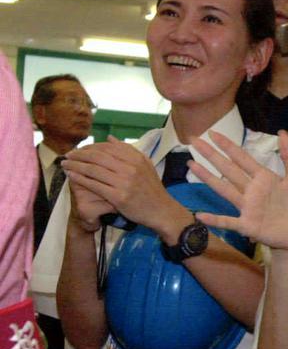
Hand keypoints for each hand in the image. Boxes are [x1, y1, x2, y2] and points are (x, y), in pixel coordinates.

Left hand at [62, 136, 183, 234]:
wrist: (161, 210)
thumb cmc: (151, 189)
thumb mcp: (145, 165)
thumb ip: (127, 151)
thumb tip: (109, 138)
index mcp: (136, 158)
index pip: (108, 147)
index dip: (90, 147)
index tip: (79, 150)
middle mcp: (130, 168)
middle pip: (98, 157)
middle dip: (79, 155)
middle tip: (67, 155)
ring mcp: (124, 182)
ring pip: (93, 170)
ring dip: (75, 166)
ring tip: (64, 164)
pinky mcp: (118, 196)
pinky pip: (94, 185)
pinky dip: (80, 179)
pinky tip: (71, 176)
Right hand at [189, 130, 287, 250]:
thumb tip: (282, 132)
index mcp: (262, 178)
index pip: (241, 158)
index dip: (227, 145)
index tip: (212, 133)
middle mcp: (250, 190)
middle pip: (228, 169)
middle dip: (212, 155)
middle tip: (193, 140)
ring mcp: (246, 207)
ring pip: (224, 190)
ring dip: (208, 178)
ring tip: (192, 165)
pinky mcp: (247, 225)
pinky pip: (228, 222)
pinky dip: (215, 220)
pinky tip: (200, 215)